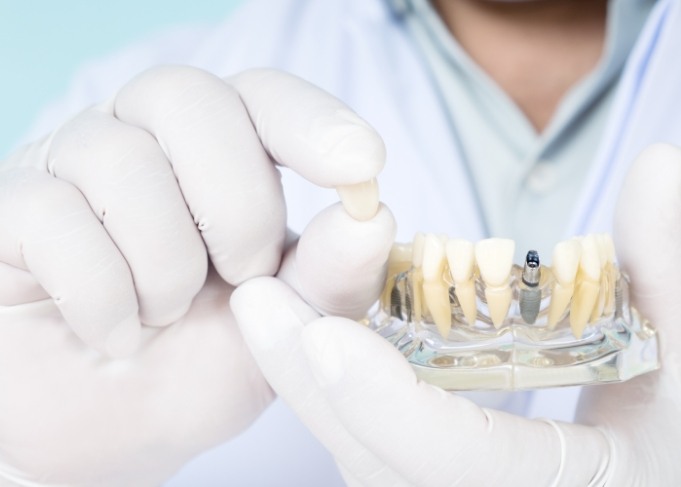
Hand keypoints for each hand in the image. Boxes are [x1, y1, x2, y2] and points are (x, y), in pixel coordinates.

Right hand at [0, 67, 393, 485]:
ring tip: (165, 315)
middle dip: (237, 206)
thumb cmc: (202, 362)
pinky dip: (103, 297)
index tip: (361, 165)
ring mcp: (71, 163)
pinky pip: (55, 217)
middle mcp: (145, 136)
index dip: (313, 121)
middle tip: (241, 277)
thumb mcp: (283, 325)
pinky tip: (114, 332)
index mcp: (221, 151)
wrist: (112, 422)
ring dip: (166, 267)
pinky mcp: (13, 207)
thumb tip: (374, 217)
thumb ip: (328, 275)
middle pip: (192, 103)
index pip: (265, 96)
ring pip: (123, 162)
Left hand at [232, 143, 680, 485]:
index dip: (393, 412)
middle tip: (257, 302)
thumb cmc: (663, 438)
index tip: (328, 339)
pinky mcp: (423, 475)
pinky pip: (366, 443)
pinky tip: (307, 331)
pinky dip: (330, 390)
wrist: (636, 474)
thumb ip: (663, 272)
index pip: (461, 468)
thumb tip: (658, 166)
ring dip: (306, 381)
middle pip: (377, 462)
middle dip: (311, 384)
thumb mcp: (675, 362)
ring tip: (263, 305)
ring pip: (361, 452)